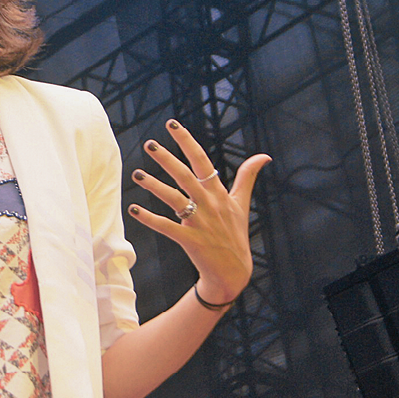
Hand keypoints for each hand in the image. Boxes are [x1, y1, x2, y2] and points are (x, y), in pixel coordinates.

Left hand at [127, 119, 270, 304]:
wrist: (234, 273)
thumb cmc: (235, 234)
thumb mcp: (242, 204)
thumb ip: (247, 177)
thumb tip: (264, 156)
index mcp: (219, 193)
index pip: (202, 161)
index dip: (187, 142)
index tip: (172, 124)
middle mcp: (210, 204)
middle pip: (186, 176)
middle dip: (167, 159)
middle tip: (149, 144)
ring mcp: (201, 222)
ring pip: (175, 199)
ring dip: (155, 186)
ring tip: (136, 174)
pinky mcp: (192, 240)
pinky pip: (168, 227)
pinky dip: (151, 219)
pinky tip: (134, 210)